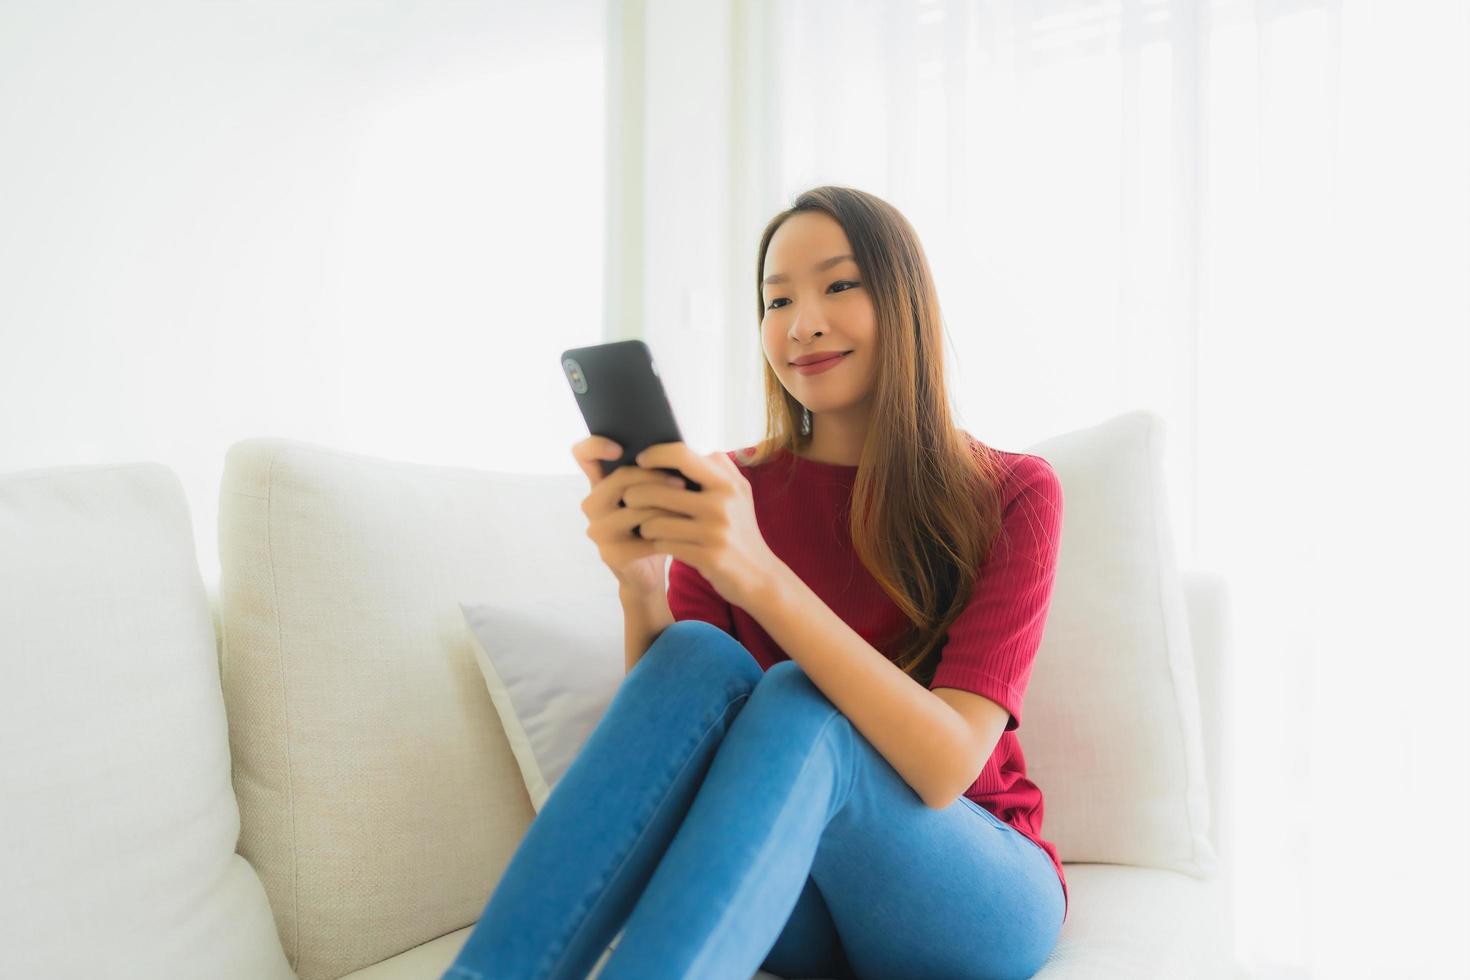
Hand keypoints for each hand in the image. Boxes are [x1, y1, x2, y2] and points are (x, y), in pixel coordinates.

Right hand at [571, 435, 687, 594]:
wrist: (648, 570)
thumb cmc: (655, 523)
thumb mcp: (653, 494)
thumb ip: (655, 471)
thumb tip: (686, 448)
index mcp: (600, 483)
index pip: (583, 454)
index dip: (596, 445)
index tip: (620, 449)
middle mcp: (592, 504)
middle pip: (619, 478)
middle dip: (654, 478)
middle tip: (682, 484)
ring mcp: (598, 530)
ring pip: (633, 508)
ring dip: (665, 506)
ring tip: (688, 507)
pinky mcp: (611, 554)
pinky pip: (642, 535)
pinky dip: (666, 531)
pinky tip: (682, 531)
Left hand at [630, 441, 781, 608]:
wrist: (760, 575)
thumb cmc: (740, 530)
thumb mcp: (739, 493)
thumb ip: (719, 468)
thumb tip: (689, 450)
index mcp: (727, 483)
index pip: (682, 455)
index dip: (655, 454)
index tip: (641, 461)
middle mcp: (722, 503)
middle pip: (660, 490)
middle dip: (636, 494)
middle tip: (628, 498)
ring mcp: (715, 531)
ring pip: (657, 522)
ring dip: (644, 524)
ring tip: (644, 525)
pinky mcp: (709, 557)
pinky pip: (665, 545)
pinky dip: (657, 543)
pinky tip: (658, 543)